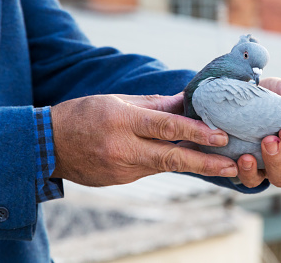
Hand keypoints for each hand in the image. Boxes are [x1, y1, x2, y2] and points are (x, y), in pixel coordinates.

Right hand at [50, 93, 237, 186]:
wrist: (48, 145)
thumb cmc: (84, 114)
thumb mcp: (117, 100)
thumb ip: (155, 104)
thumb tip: (185, 102)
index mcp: (122, 120)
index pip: (165, 127)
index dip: (195, 132)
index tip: (221, 136)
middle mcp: (123, 148)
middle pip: (171, 158)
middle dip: (205, 163)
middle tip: (232, 165)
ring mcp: (122, 168)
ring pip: (166, 167)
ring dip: (196, 167)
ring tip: (223, 166)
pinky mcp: (122, 180)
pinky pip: (152, 170)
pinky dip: (172, 165)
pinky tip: (192, 162)